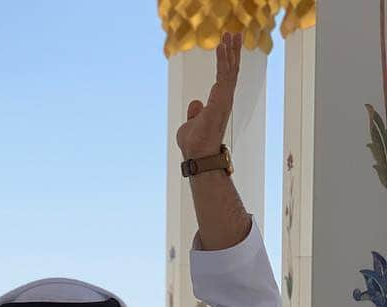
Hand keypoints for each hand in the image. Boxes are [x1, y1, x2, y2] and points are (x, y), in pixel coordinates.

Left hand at [176, 32, 241, 159]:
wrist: (196, 154)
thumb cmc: (195, 143)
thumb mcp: (191, 123)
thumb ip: (195, 112)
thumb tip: (196, 102)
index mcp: (218, 102)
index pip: (224, 77)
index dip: (225, 61)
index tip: (225, 45)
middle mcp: (224, 99)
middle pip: (230, 70)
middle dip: (233, 51)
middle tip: (235, 33)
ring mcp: (224, 100)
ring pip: (230, 70)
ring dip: (230, 51)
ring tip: (232, 34)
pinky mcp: (221, 101)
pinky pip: (223, 75)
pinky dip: (223, 60)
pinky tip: (222, 47)